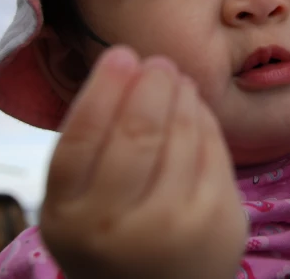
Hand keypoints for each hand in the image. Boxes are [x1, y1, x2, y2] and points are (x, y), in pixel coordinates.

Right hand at [40, 47, 246, 278]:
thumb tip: (129, 67)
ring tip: (176, 78)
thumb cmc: (113, 235)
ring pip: (180, 134)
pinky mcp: (219, 220)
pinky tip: (194, 106)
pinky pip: (212, 148)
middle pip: (136, 132)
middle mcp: (118, 225)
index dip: (103, 88)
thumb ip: (90, 149)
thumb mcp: (79, 204)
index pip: (81, 138)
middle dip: (151, 85)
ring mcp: (174, 225)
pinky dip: (203, 118)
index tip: (120, 53)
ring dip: (180, 95)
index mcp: (69, 217)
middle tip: (158, 63)